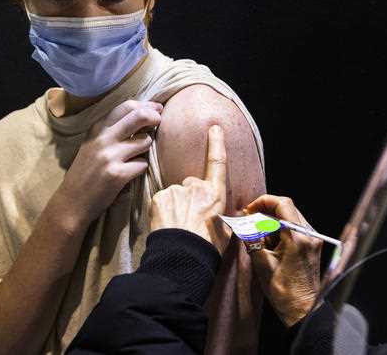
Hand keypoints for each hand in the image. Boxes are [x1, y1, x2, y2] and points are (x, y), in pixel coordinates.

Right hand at [54, 100, 162, 228]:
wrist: (71, 203)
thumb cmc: (86, 173)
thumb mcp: (93, 145)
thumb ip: (112, 130)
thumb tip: (143, 115)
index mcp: (97, 129)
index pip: (126, 106)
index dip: (146, 106)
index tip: (157, 109)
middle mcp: (103, 139)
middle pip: (139, 116)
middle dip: (154, 117)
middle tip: (159, 122)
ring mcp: (109, 156)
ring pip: (145, 142)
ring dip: (146, 149)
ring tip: (135, 157)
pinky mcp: (117, 175)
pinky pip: (142, 164)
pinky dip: (140, 168)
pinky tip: (130, 174)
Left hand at [150, 125, 231, 254]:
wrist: (181, 259)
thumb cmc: (206, 249)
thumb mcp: (225, 231)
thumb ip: (223, 215)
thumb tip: (227, 215)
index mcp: (214, 194)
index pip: (217, 163)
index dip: (216, 143)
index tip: (214, 127)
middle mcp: (195, 187)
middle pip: (191, 186)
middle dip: (189, 198)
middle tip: (188, 220)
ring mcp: (175, 191)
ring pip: (174, 194)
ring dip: (175, 206)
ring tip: (176, 227)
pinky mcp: (158, 197)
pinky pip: (161, 200)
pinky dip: (162, 210)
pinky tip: (166, 225)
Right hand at [244, 195, 321, 326]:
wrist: (303, 310)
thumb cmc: (283, 291)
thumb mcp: (262, 264)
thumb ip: (252, 239)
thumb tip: (243, 224)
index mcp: (298, 237)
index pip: (282, 204)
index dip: (263, 202)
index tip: (249, 210)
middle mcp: (309, 234)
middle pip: (287, 208)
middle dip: (266, 211)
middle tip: (250, 219)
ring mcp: (313, 239)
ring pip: (291, 217)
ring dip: (273, 221)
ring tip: (259, 236)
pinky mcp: (312, 245)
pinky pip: (295, 228)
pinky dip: (281, 229)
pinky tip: (270, 243)